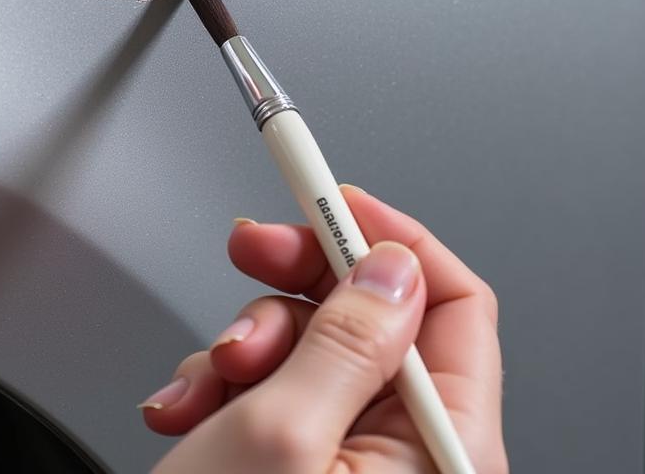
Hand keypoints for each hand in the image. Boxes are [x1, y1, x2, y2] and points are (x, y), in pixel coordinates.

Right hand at [141, 185, 506, 472]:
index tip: (329, 197)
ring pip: (315, 342)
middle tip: (250, 248)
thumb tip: (390, 265)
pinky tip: (190, 407)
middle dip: (299, 280)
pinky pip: (281, 385)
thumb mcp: (281, 436)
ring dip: (248, 340)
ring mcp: (355, 465)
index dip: (390, 238)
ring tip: (208, 377)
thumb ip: (348, 340)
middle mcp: (409, 462)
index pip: (454, 305)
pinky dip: (230, 381)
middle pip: (374, 313)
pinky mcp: (307, 466)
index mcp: (441, 458)